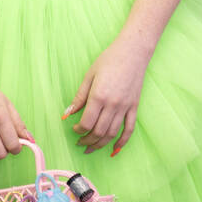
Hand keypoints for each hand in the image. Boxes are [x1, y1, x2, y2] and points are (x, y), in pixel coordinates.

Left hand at [64, 38, 150, 154]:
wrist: (133, 52)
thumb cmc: (109, 60)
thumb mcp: (90, 75)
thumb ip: (79, 97)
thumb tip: (67, 113)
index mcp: (99, 96)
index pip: (87, 122)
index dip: (79, 130)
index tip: (75, 129)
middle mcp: (113, 105)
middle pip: (98, 132)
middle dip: (87, 141)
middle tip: (80, 142)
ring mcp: (125, 107)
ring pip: (112, 134)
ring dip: (100, 144)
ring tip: (91, 148)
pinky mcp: (134, 107)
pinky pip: (129, 129)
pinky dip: (122, 142)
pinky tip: (114, 150)